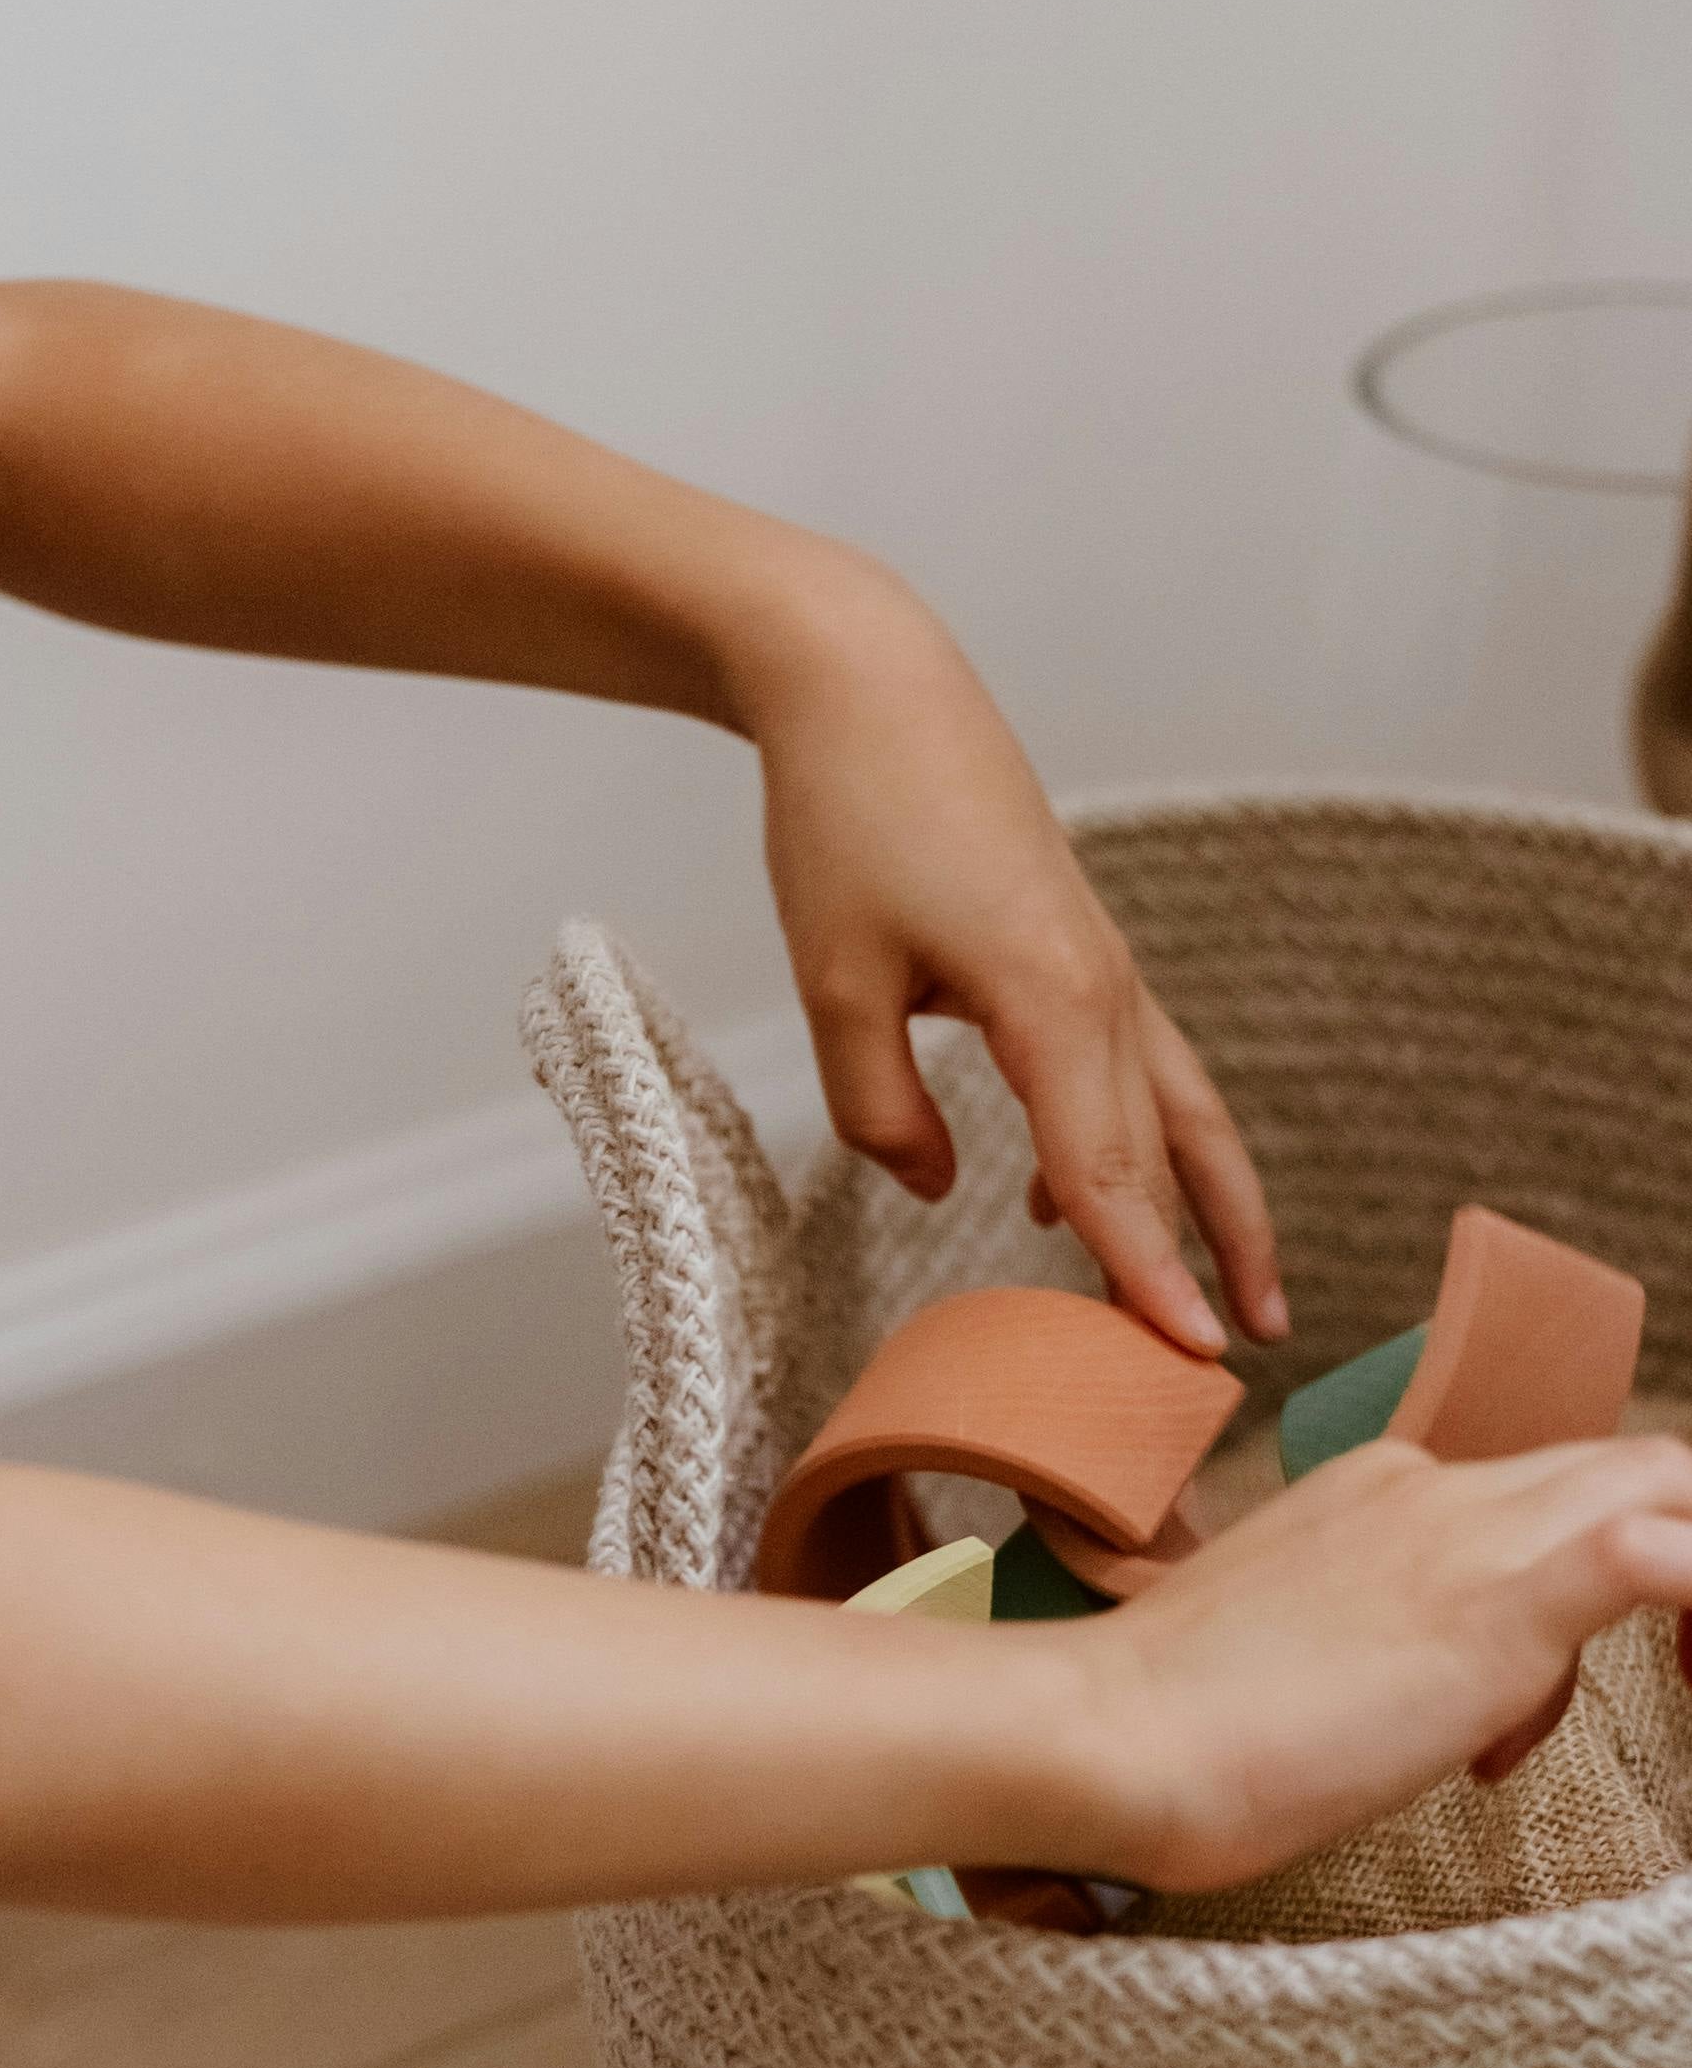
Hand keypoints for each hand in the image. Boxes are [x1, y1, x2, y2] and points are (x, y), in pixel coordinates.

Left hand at [735, 543, 1284, 1351]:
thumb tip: (939, 1189)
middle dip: (1199, 1263)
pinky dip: (1129, 1143)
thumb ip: (881, 1106)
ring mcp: (1101, 964)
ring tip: (1232, 1302)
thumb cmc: (848, 820)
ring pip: (1179, 1109)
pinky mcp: (1076, 948)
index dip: (1147, 1275)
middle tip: (1223, 1380)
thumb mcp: (835, 980)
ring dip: (1207, 1205)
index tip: (1193, 1364)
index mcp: (1053, 1000)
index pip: (1109, 1172)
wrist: (869, 687)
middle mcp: (1105, 987)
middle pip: (1165, 1153)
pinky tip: (1056, 1203)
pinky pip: (1128, 1069)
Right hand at [1066, 1435, 1691, 1890]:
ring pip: (1665, 1482)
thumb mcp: (1293, 1648)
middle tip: (1670, 1684)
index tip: (1515, 1722)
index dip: (1574, 1584)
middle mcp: (1434, 1486)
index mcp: (1381, 1488)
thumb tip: (1401, 1694)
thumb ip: (1364, 1636)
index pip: (1540, 1496)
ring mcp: (1467, 1534)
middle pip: (1630, 1468)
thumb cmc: (1175, 1724)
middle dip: (1673, 1563)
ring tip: (1683, 1686)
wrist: (1114, 1731)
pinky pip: (1653, 1552)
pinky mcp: (1499, 1602)